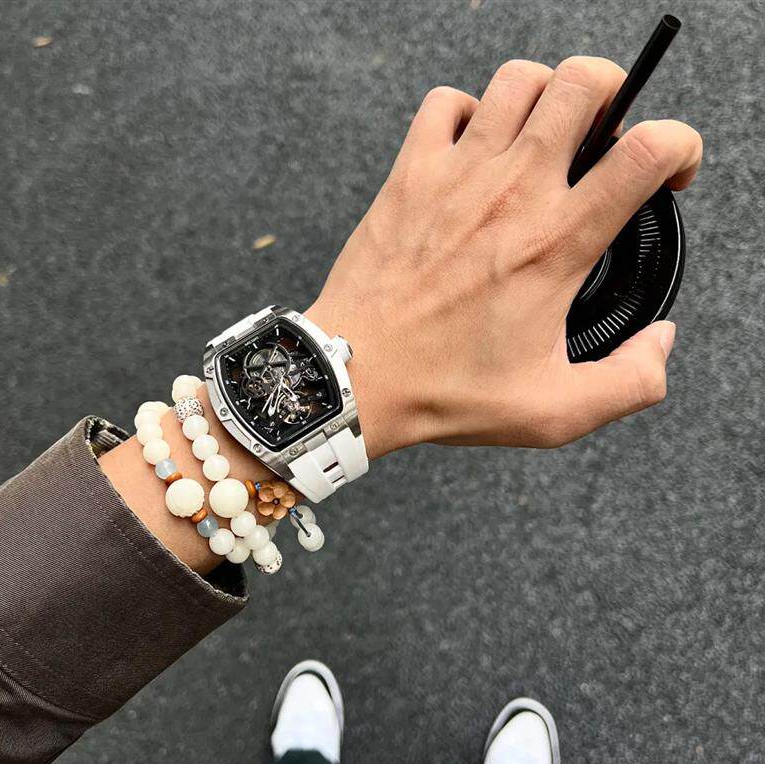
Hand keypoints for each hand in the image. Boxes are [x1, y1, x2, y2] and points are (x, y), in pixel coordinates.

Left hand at [305, 57, 701, 458]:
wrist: (356, 377)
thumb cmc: (446, 393)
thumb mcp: (554, 411)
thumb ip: (630, 382)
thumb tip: (663, 341)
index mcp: (557, 244)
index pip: (647, 151)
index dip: (679, 147)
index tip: (666, 175)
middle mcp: (512, 194)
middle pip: (585, 84)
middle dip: (613, 95)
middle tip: (604, 136)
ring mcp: (456, 176)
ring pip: (518, 80)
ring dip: (545, 96)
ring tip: (543, 137)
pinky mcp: (409, 174)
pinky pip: (445, 103)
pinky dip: (468, 111)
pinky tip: (473, 149)